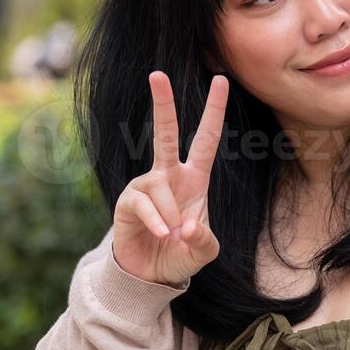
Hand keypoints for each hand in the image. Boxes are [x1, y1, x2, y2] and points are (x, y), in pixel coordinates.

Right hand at [112, 71, 227, 286]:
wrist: (151, 275)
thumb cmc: (181, 254)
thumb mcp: (204, 251)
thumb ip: (204, 239)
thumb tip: (187, 225)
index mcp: (194, 178)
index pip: (206, 139)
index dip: (213, 111)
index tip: (221, 81)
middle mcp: (169, 175)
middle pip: (164, 133)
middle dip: (162, 103)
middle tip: (157, 74)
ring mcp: (146, 186)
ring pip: (160, 186)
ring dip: (170, 215)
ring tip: (171, 235)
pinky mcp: (128, 201)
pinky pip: (144, 204)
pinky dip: (157, 222)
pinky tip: (162, 234)